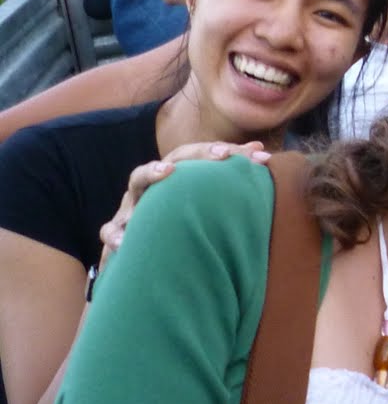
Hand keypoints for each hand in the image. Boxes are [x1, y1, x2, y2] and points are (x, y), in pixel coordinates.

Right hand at [98, 140, 269, 259]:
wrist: (140, 253)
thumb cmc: (178, 218)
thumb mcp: (201, 199)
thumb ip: (227, 175)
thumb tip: (260, 150)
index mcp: (179, 174)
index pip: (205, 154)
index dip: (230, 151)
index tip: (258, 153)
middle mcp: (157, 182)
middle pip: (175, 157)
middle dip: (200, 153)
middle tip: (223, 155)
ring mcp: (134, 202)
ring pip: (137, 180)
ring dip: (151, 172)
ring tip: (167, 170)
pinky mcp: (116, 229)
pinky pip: (110, 229)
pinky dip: (115, 233)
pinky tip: (125, 240)